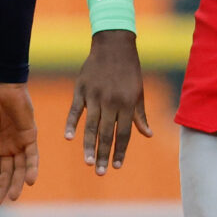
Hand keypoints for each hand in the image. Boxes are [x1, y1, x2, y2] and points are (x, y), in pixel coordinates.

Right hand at [0, 80, 38, 204]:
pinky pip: (32, 156)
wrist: (1, 86)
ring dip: (17, 182)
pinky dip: (32, 168)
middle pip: (6, 173)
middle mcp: (7, 147)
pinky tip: (29, 181)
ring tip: (13, 196)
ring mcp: (19, 143)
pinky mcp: (31, 136)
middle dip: (3, 188)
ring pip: (20, 168)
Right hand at [64, 29, 152, 174]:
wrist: (114, 44)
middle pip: (106, 134)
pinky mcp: (81, 89)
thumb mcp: (138, 91)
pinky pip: (75, 110)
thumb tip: (147, 135)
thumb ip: (140, 114)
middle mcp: (111, 102)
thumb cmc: (129, 70)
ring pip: (91, 126)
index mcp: (127, 104)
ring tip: (88, 162)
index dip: (120, 151)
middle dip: (103, 154)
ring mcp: (95, 96)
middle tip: (99, 172)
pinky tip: (68, 137)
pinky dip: (71, 123)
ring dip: (89, 146)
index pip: (124, 133)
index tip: (116, 166)